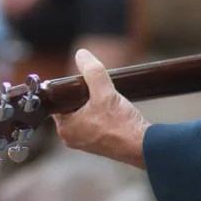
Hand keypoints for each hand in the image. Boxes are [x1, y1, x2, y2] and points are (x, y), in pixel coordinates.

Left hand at [53, 49, 150, 168]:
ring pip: (83, 113)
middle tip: (96, 89)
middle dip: (82, 95)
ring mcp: (84, 141)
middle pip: (70, 106)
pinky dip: (100, 114)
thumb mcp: (104, 92)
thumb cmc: (122, 125)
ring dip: (93, 104)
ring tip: (105, 98)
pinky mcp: (98, 143)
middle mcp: (71, 137)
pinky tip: (111, 109)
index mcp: (65, 128)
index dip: (67, 89)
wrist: (143, 145)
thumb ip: (92, 72)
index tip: (79, 82)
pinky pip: (93, 122)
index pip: (57, 101)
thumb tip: (81, 55)